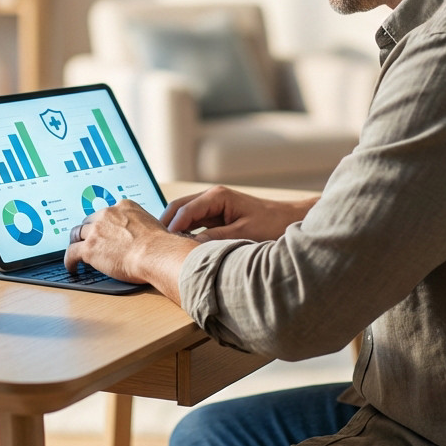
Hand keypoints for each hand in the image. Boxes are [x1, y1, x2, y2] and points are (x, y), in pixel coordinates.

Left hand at [64, 200, 196, 302]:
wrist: (156, 254)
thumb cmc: (161, 245)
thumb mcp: (152, 225)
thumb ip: (140, 225)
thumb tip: (142, 236)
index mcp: (123, 206)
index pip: (105, 213)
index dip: (101, 224)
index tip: (101, 231)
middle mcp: (107, 214)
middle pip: (88, 222)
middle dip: (87, 232)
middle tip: (86, 242)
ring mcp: (96, 231)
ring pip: (77, 235)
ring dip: (76, 244)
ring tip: (76, 254)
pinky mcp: (89, 248)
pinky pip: (71, 253)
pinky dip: (69, 261)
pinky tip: (72, 267)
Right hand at [160, 186, 316, 242]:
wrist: (289, 220)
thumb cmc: (271, 225)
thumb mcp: (243, 235)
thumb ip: (216, 239)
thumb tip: (191, 246)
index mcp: (217, 196)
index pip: (185, 210)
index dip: (172, 227)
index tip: (163, 245)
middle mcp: (212, 197)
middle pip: (178, 208)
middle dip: (166, 225)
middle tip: (155, 246)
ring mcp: (213, 206)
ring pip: (183, 215)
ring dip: (174, 229)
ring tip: (164, 248)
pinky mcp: (216, 216)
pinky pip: (193, 222)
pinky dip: (184, 232)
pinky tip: (180, 247)